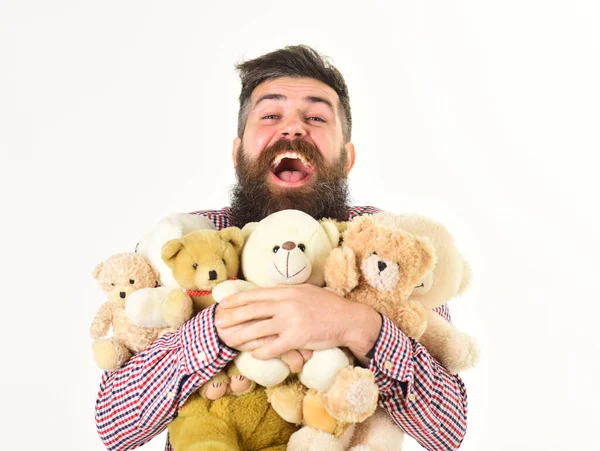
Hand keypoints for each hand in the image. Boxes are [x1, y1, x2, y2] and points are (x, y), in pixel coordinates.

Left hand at [214, 284, 381, 362]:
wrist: (348, 320)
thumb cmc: (328, 305)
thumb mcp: (306, 291)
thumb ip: (287, 291)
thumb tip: (271, 291)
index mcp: (288, 291)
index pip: (257, 294)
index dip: (238, 299)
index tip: (224, 304)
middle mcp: (287, 304)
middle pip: (253, 310)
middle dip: (232, 317)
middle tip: (218, 323)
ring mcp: (291, 321)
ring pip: (258, 329)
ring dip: (240, 336)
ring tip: (228, 340)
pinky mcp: (298, 338)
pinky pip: (274, 347)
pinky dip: (261, 351)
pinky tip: (252, 354)